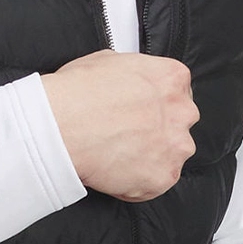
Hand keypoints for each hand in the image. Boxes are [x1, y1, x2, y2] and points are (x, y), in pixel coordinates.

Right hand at [40, 50, 197, 201]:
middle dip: (157, 130)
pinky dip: (137, 182)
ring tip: (117, 154)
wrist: (60, 127)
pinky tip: (114, 170)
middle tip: (125, 133)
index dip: (154, 103)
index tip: (139, 111)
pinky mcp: (164, 177)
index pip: (176, 91)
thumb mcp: (108, 61)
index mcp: (171, 78)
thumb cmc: (76, 94)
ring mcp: (175, 147)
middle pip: (178, 123)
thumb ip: (133, 74)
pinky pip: (155, 182)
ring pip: (170, 154)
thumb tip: (128, 82)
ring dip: (150, 156)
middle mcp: (182, 111)